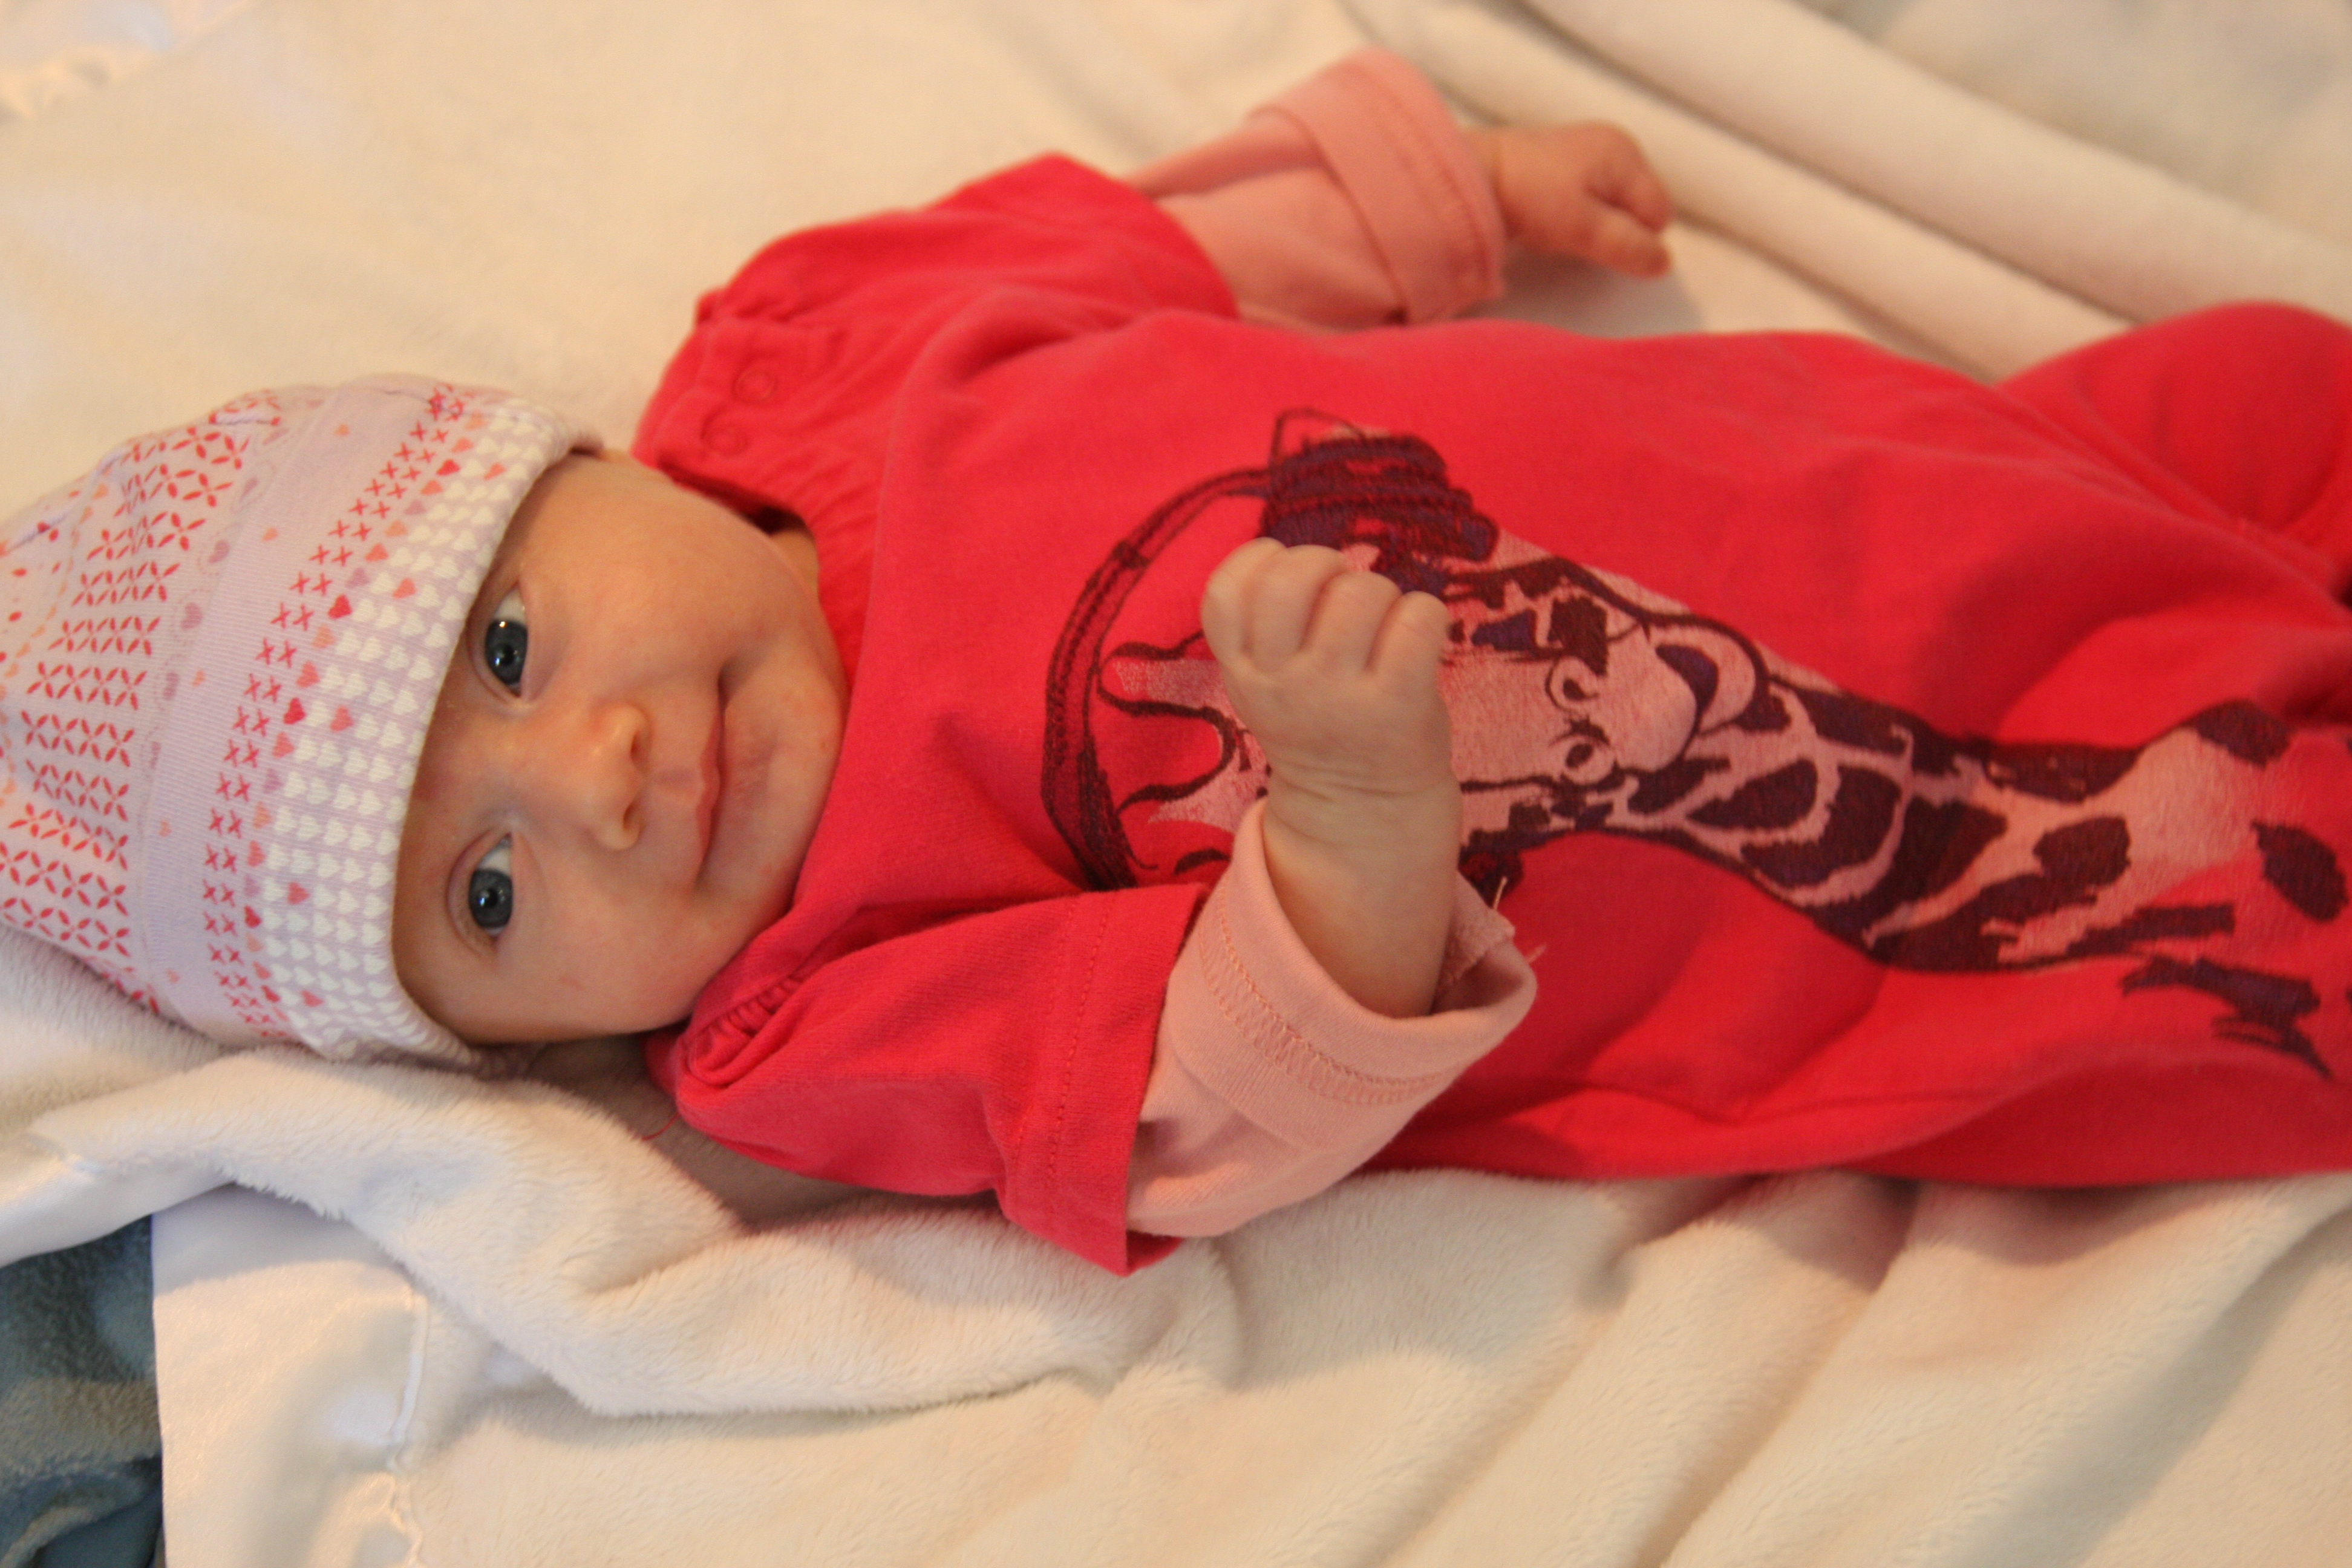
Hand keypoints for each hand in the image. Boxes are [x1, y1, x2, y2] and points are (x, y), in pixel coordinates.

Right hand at [1201, 538, 1460, 1017]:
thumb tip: (1305, 557)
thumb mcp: (1266, 681)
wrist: (1363, 808)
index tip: (1286, 578)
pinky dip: (1425, 615)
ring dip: (1382, 593)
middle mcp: (1283, 682)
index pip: (1225, 590)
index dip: (1261, 561)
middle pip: (1291, 577)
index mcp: (1243, 671)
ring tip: (1383, 626)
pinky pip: (1417, 618)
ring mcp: (1339, 695)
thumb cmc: (1320, 720)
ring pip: (1361, 591)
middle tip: (1341, 593)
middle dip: (1325, 564)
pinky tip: (1418, 639)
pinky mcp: (1398, 703)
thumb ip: (1263, 624)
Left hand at [1469, 122, 1673, 277]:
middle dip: (1617, 230)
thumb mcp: (1585, 228)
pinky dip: (1574, 215)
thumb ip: (1628, 246)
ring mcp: (1587, 149)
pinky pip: (1587, 199)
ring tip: (1558, 227)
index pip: (1659, 215)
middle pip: (1638, 208)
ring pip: (1613, 207)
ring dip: (1594, 226)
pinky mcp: (1561, 162)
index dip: (1636, 241)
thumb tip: (1665, 264)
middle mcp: (1613, 145)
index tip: (1598, 247)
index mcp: (1626, 154)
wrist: (1469, 174)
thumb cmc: (1531, 199)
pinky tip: (1547, 218)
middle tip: (1577, 237)